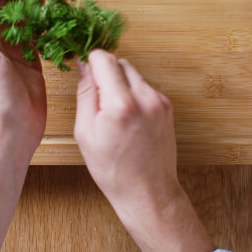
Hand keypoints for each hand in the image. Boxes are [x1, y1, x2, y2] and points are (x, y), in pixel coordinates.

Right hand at [75, 50, 213, 251]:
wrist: (148, 192)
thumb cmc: (113, 169)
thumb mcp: (85, 132)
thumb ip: (85, 93)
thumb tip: (84, 65)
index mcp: (121, 104)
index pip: (104, 58)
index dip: (91, 63)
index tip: (86, 75)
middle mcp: (145, 97)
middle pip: (120, 62)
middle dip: (106, 74)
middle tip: (99, 101)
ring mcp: (159, 101)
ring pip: (133, 73)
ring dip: (120, 84)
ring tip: (115, 113)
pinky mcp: (167, 106)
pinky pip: (144, 87)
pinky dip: (133, 94)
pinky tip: (129, 118)